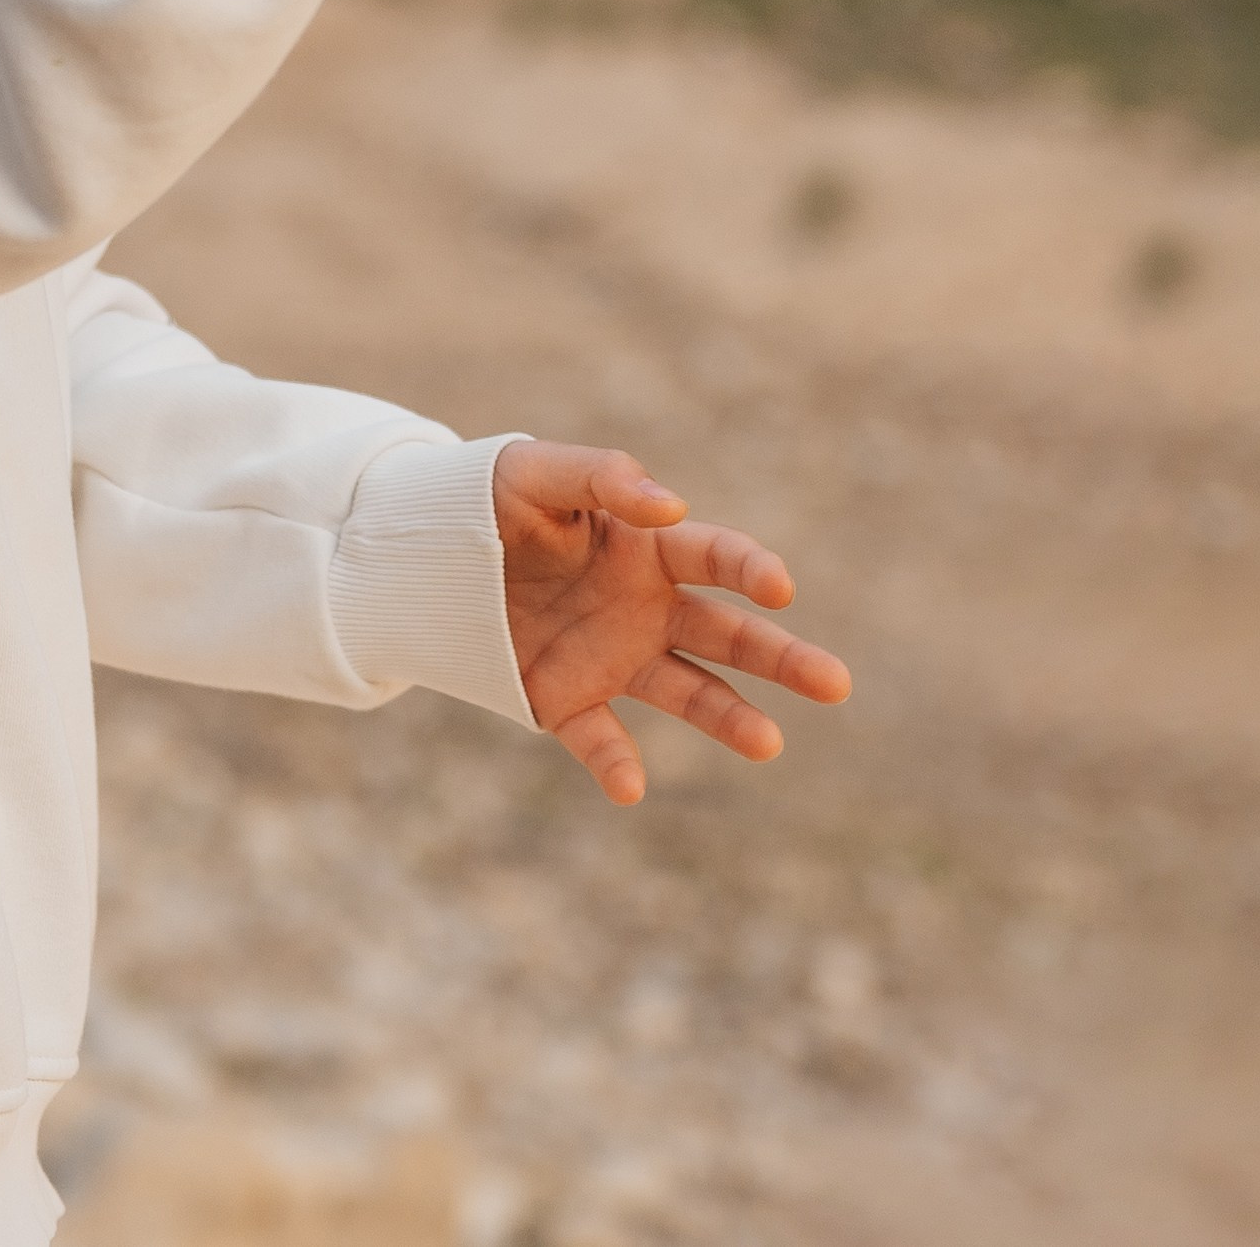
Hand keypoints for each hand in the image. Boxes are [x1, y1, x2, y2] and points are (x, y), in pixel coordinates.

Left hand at [494, 439, 851, 805]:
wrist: (423, 552)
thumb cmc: (487, 496)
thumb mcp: (536, 472)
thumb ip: (602, 477)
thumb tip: (672, 504)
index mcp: (645, 548)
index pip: (714, 556)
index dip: (750, 567)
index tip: (781, 586)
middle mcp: (644, 608)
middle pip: (727, 634)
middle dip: (782, 657)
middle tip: (837, 682)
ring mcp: (612, 658)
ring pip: (688, 692)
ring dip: (729, 717)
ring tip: (770, 744)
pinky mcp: (567, 701)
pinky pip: (600, 739)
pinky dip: (616, 764)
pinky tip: (630, 787)